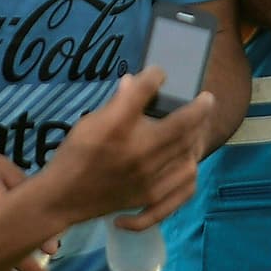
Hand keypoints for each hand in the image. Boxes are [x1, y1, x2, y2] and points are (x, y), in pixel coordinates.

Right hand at [42, 67, 213, 229]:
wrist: (63, 197)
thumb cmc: (75, 154)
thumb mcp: (91, 121)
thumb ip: (117, 102)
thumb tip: (135, 81)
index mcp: (119, 128)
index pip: (146, 91)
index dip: (156, 76)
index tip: (162, 72)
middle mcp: (138, 152)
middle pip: (181, 126)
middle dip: (200, 109)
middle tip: (207, 100)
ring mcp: (148, 178)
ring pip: (188, 154)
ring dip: (199, 139)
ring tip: (200, 129)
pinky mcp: (150, 196)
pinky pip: (184, 186)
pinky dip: (191, 172)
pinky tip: (190, 162)